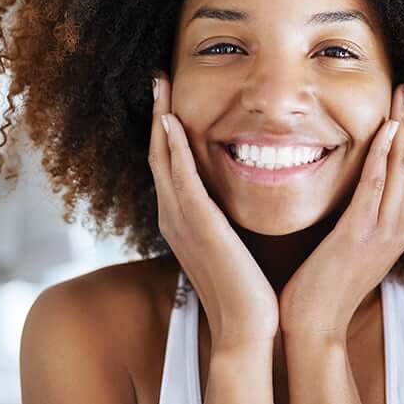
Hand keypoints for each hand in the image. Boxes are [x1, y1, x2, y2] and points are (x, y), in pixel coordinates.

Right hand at [148, 71, 278, 351]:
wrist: (247, 324)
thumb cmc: (244, 283)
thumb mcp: (228, 241)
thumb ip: (221, 216)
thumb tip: (230, 194)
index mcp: (182, 218)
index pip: (168, 163)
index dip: (164, 128)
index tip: (169, 98)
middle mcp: (173, 215)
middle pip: (158, 153)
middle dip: (157, 114)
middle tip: (158, 80)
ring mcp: (181, 219)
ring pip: (163, 158)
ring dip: (160, 120)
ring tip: (160, 87)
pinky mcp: (197, 224)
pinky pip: (181, 178)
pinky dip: (173, 149)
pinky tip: (171, 122)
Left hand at [278, 84, 403, 340]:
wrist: (316, 324)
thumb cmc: (330, 284)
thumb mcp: (357, 247)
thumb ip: (365, 217)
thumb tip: (360, 190)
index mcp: (400, 229)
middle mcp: (401, 227)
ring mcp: (384, 231)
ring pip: (402, 168)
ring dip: (402, 128)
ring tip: (402, 96)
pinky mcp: (360, 233)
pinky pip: (376, 184)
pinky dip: (383, 154)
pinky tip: (386, 129)